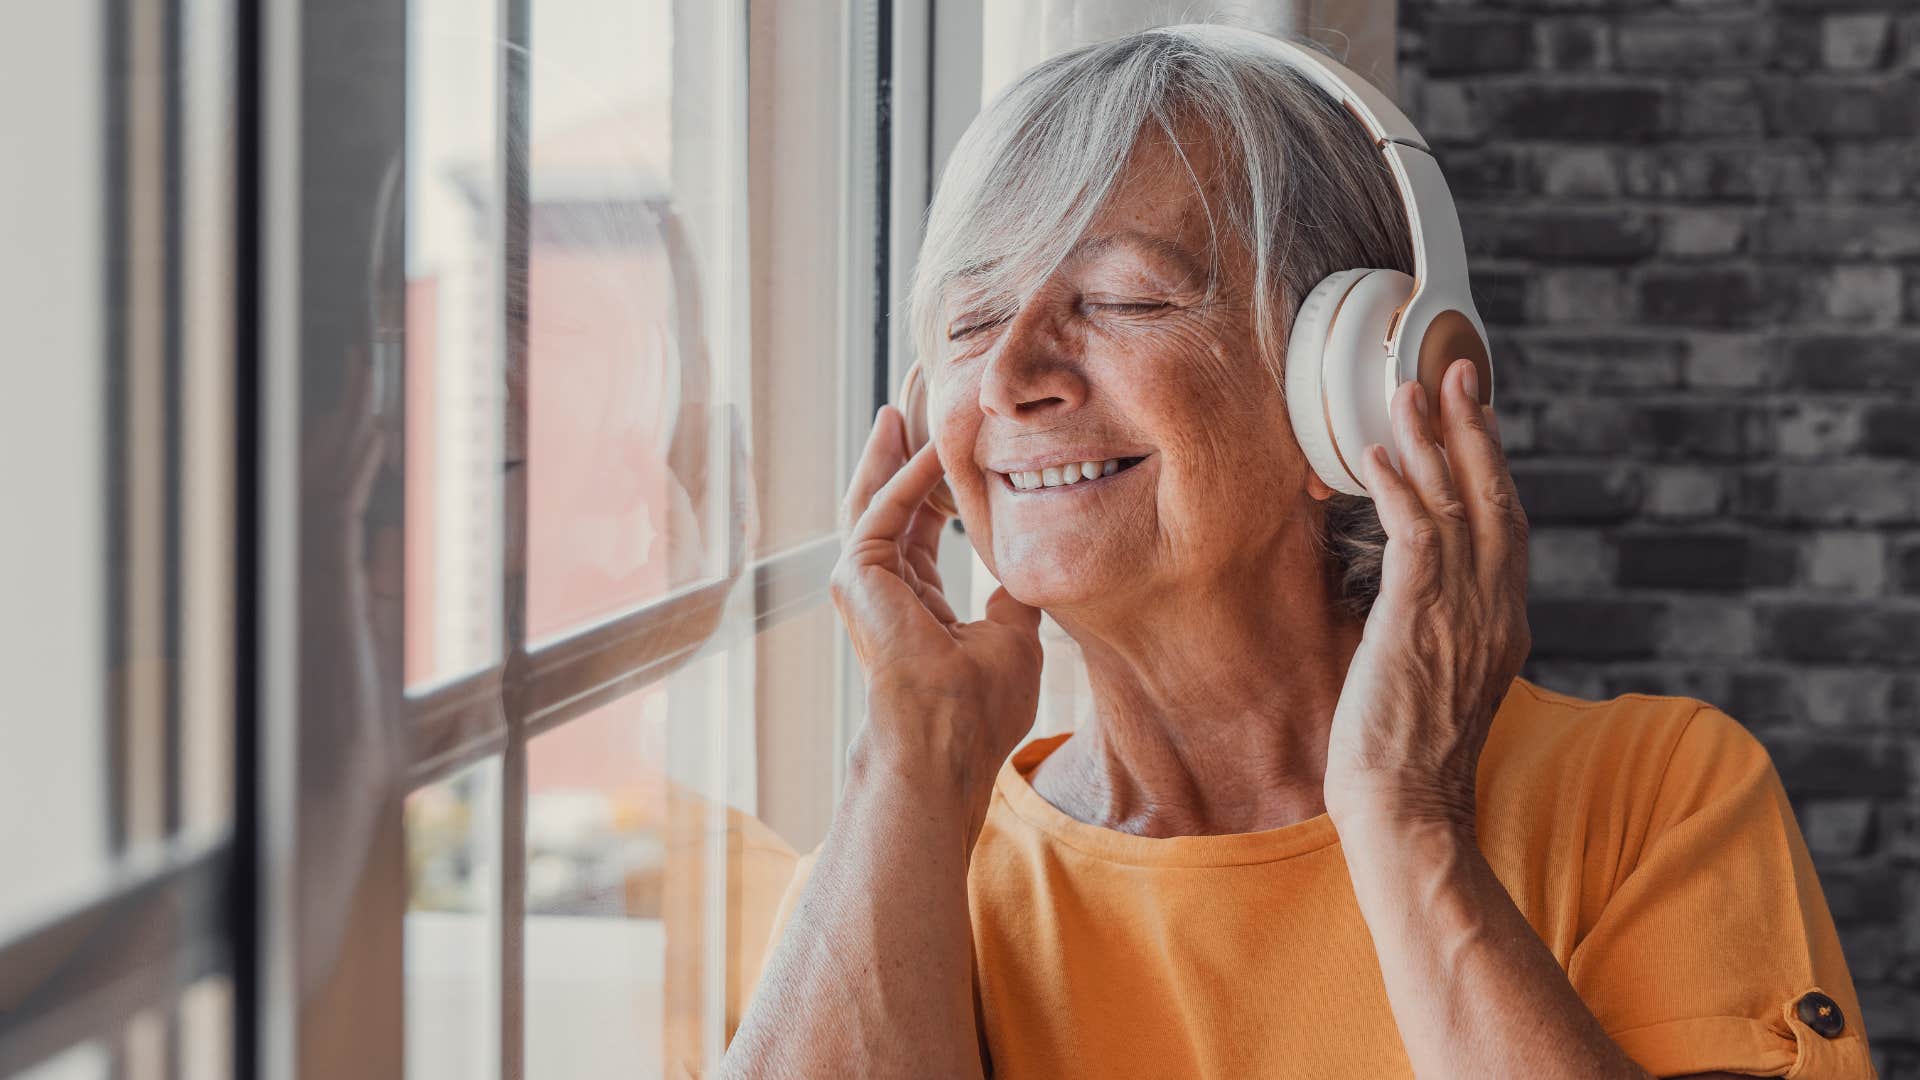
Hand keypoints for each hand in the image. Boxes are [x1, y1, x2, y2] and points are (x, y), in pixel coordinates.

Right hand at [831, 405, 1044, 797]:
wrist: (948, 744)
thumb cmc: (980, 706)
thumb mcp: (1013, 634)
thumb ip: (1012, 592)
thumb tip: (1032, 563)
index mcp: (911, 594)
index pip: (921, 515)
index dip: (939, 469)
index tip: (957, 424)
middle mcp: (879, 581)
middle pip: (892, 490)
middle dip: (908, 435)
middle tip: (925, 380)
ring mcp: (861, 579)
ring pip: (879, 489)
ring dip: (898, 438)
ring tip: (914, 387)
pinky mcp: (857, 576)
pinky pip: (885, 508)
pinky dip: (910, 472)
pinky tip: (937, 439)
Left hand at [1322, 358, 1530, 834]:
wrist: (1408, 811)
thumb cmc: (1409, 759)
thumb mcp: (1440, 683)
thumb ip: (1441, 634)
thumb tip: (1417, 608)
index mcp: (1504, 625)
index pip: (1506, 528)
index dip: (1491, 466)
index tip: (1474, 417)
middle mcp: (1495, 610)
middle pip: (1495, 498)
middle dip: (1474, 429)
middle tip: (1455, 369)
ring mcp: (1462, 613)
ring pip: (1457, 504)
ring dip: (1430, 440)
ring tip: (1407, 388)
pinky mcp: (1418, 620)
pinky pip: (1416, 534)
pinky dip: (1399, 487)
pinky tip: (1376, 452)